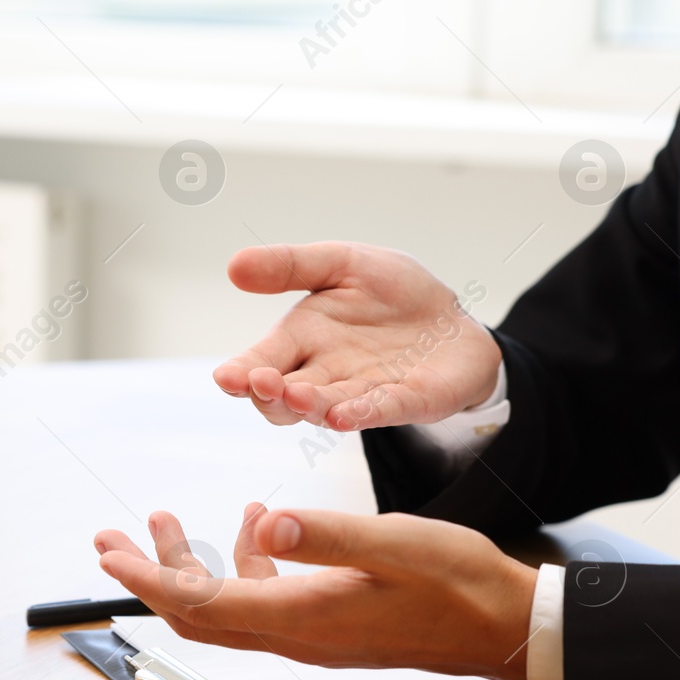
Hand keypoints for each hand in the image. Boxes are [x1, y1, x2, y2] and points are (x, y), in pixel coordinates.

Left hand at [94, 505, 536, 679]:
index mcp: (302, 617)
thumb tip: (260, 523)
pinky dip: (242, 562)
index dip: (146, 579)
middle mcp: (296, 635)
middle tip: (110, 539)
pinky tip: (255, 524)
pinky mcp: (330, 625)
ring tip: (164, 519)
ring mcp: (312, 634)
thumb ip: (326, 535)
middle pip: (196, 613)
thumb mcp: (395, 543)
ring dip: (189, 565)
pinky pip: (264, 599)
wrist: (508, 629)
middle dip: (147, 575)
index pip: (199, 604)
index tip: (109, 554)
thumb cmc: (460, 584)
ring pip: (225, 606)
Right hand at [212, 242, 500, 430]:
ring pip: (327, 409)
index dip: (241, 374)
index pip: (260, 363)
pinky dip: (363, 414)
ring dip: (311, 406)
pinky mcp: (408, 400)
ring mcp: (365, 392)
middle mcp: (325, 374)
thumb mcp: (341, 263)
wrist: (453, 317)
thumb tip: (234, 266)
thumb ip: (290, 266)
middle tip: (261, 381)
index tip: (227, 376)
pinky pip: (382, 410)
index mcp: (302, 341)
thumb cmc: (389, 293)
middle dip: (270, 394)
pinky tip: (345, 416)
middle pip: (284, 399)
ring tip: (296, 395)